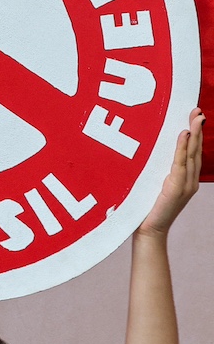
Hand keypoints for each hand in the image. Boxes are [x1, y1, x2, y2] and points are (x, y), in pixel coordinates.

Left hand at [138, 108, 201, 237]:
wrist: (148, 232)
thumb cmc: (146, 210)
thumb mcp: (152, 187)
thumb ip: (156, 173)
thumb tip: (145, 155)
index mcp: (185, 179)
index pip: (192, 153)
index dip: (195, 135)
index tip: (195, 117)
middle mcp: (189, 181)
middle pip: (196, 150)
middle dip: (198, 129)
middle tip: (198, 111)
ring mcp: (185, 185)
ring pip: (191, 154)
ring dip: (194, 134)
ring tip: (195, 117)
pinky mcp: (175, 188)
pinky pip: (179, 164)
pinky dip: (181, 148)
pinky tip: (184, 135)